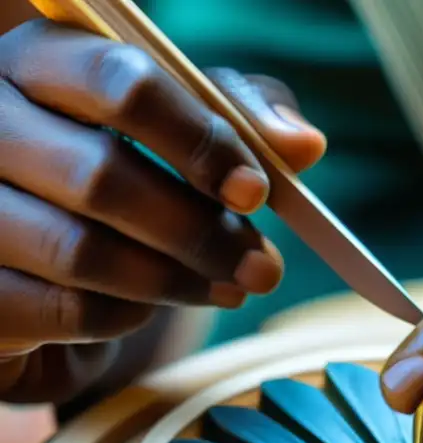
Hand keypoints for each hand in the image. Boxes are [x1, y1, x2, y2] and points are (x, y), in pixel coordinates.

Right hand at [0, 20, 325, 403]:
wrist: (34, 267)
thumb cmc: (117, 180)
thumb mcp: (180, 132)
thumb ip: (239, 119)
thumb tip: (305, 145)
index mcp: (39, 62)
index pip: (119, 81)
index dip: (199, 140)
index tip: (256, 191)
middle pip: (101, 176)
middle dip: (200, 231)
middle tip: (263, 267)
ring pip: (81, 252)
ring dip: (175, 280)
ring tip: (226, 288)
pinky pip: (61, 310)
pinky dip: (121, 318)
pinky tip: (143, 309)